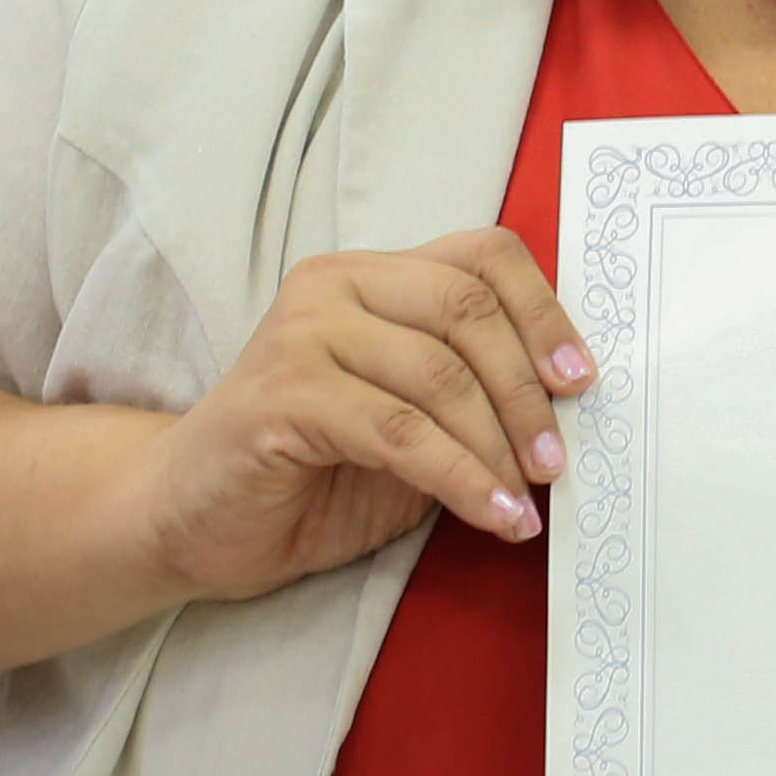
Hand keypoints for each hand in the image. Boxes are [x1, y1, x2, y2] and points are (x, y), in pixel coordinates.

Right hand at [108, 228, 595, 604]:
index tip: (582, 381)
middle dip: (528, 392)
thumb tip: (568, 412)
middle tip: (557, 462)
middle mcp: (336, 287)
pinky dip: (461, 479)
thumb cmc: (311, 471)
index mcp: (374, 276)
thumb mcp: (411, 421)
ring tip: (526, 504)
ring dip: (499, 449)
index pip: (483, 256)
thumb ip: (470, 395)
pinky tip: (494, 516)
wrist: (192, 518)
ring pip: (439, 375)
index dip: (545, 312)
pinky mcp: (282, 396)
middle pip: (468, 309)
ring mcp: (302, 335)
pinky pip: (400, 433)